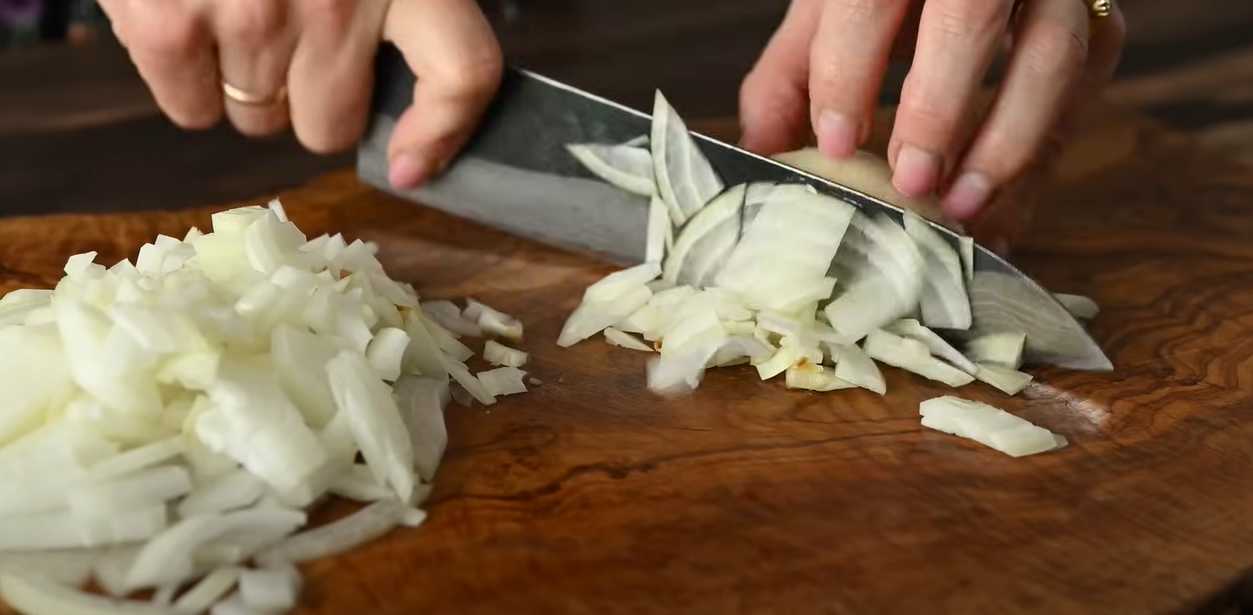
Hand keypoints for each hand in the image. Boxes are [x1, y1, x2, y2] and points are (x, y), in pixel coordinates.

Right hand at [100, 0, 503, 188]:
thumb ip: (397, 3)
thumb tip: (410, 104)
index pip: (461, 73)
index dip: (442, 135)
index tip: (410, 165)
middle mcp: (337, 1)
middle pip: (331, 126)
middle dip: (308, 97)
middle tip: (286, 35)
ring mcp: (250, 15)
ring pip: (258, 119)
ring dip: (246, 79)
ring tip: (232, 5)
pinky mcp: (169, 26)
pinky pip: (193, 110)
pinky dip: (188, 82)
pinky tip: (190, 19)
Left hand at [739, 0, 1125, 219]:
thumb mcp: (829, 15)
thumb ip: (789, 78)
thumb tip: (759, 155)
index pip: (871, 1)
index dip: (850, 74)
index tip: (838, 145)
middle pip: (971, 18)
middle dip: (939, 109)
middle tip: (910, 184)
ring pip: (1055, 55)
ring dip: (1008, 143)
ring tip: (960, 208)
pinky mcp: (1097, 26)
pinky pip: (1083, 94)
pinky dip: (1039, 163)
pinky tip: (999, 214)